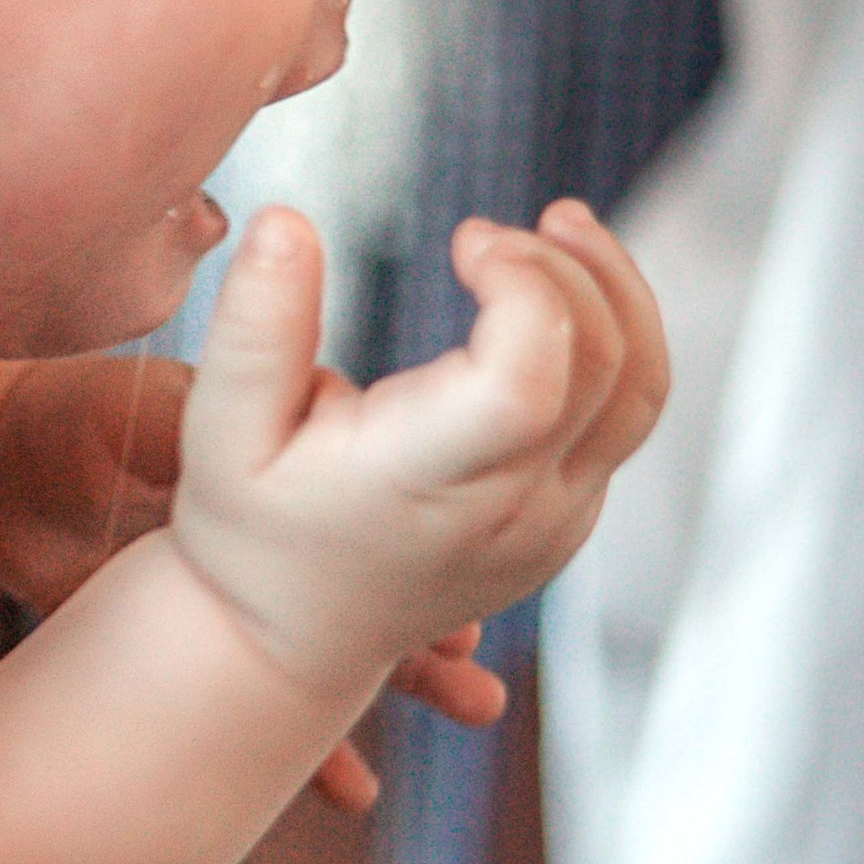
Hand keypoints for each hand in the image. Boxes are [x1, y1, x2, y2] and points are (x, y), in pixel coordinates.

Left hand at [0, 349, 501, 806]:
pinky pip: (246, 720)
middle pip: (366, 607)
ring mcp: (231, 610)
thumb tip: (324, 398)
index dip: (415, 561)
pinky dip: (303, 758)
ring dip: (388, 699)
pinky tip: (356, 793)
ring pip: (323, 669)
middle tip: (479, 683)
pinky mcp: (184, 660)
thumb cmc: (76, 416)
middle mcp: (268, 552)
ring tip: (456, 722)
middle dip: (425, 649)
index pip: (368, 522)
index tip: (461, 594)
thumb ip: (236, 416)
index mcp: (274, 485)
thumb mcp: (164, 408)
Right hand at [171, 201, 666, 708]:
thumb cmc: (249, 531)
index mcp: (425, 485)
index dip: (524, 283)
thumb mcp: (220, 431)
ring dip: (619, 292)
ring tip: (561, 228)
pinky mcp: (570, 520)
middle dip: (564, 266)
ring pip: (643, 389)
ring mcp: (554, 524)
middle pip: (604, 362)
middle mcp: (510, 512)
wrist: (289, 642)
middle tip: (489, 233)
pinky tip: (551, 298)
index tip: (465, 242)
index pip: (532, 375)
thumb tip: (284, 222)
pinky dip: (613, 338)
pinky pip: (628, 416)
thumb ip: (253, 328)